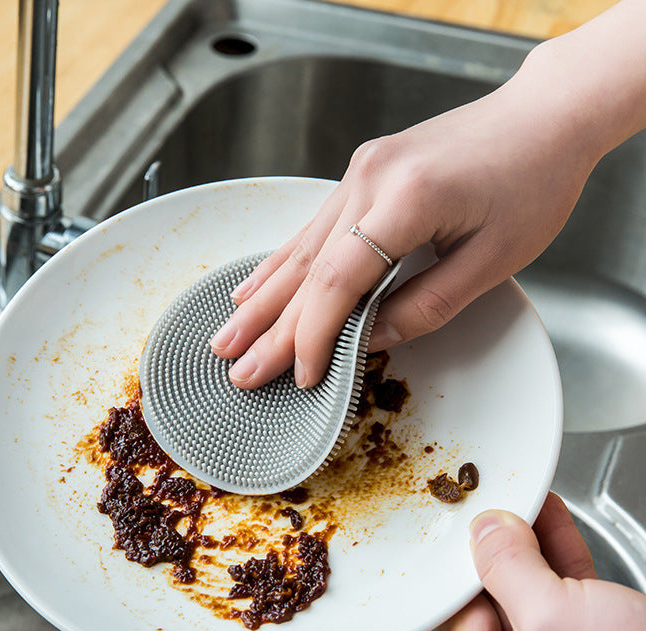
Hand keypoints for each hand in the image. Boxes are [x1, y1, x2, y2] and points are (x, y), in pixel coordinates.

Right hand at [210, 60, 598, 389]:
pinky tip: (253, 288)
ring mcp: (360, 172)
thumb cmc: (532, 182)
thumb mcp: (494, 260)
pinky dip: (280, 264)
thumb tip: (373, 338)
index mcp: (407, 200)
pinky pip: (311, 229)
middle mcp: (370, 180)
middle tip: (238, 370)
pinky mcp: (361, 174)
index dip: (314, 334)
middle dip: (269, 327)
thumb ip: (427, 306)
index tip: (301, 373)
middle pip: (307, 269)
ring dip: (261, 300)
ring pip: (299, 249)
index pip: (340, 281)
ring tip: (228, 337)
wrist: (542, 117)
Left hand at [438, 492, 645, 630]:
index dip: (461, 566)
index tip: (463, 524)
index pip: (455, 616)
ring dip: (526, 539)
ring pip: (525, 586)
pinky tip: (548, 514)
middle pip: (489, 598)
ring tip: (518, 499)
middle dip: (496, 547)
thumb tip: (484, 531)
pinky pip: (559, 587)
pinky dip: (556, 549)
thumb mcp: (552, 616)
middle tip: (491, 503)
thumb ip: (507, 566)